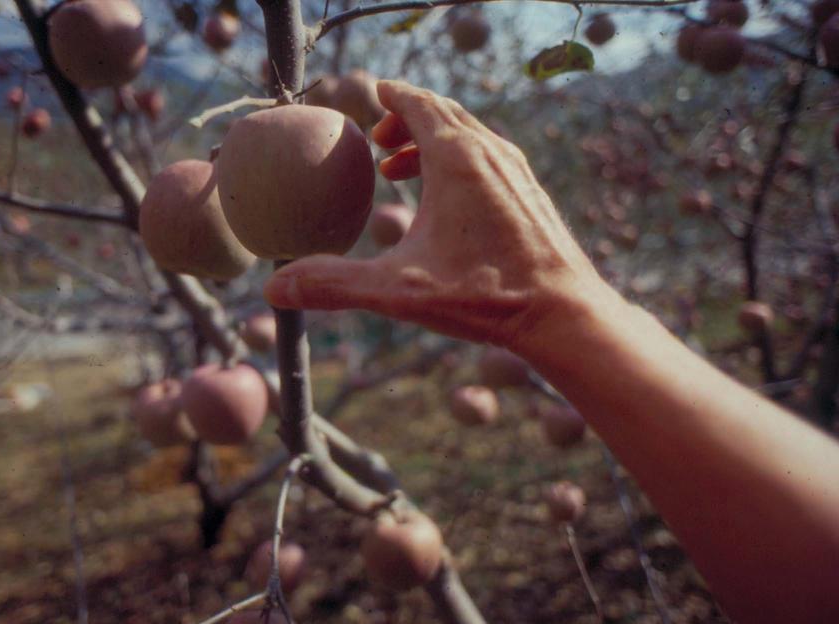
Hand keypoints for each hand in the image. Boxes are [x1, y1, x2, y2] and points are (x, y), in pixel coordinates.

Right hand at [265, 80, 610, 352]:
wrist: (564, 314)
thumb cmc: (484, 296)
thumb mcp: (398, 291)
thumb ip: (334, 285)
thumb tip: (274, 290)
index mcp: (457, 159)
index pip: (419, 104)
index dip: (393, 96)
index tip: (374, 93)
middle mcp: (491, 154)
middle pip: (444, 114)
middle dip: (406, 121)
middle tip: (379, 146)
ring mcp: (516, 173)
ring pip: (469, 137)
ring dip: (432, 143)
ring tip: (402, 172)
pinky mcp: (531, 196)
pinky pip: (489, 159)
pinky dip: (460, 163)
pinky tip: (448, 205)